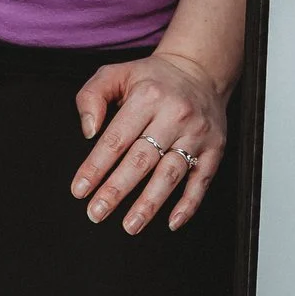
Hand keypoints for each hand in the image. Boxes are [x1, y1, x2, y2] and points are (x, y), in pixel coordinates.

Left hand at [70, 51, 226, 233]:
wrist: (200, 70)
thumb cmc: (152, 79)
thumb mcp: (115, 74)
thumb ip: (92, 97)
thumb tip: (88, 132)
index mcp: (147, 96)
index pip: (117, 138)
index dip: (96, 167)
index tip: (80, 189)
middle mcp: (174, 115)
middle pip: (141, 160)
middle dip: (116, 190)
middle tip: (96, 212)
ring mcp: (197, 133)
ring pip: (170, 173)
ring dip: (149, 203)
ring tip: (130, 225)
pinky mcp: (215, 148)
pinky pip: (202, 180)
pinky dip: (188, 204)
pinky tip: (172, 221)